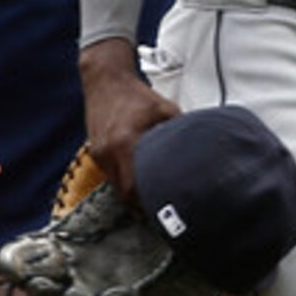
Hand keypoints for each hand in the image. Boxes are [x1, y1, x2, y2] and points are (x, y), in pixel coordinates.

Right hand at [78, 41, 176, 200]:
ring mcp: (99, 153)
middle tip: (161, 215)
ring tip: (151, 205)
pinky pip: (110, 176)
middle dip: (141, 207)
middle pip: (123, 193)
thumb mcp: (166, 110)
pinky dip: (124, 183)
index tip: (163, 212)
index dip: (148, 203)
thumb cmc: (136, 95)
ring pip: (115, 187)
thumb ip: (179, 132)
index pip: (134, 186)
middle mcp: (108, 151)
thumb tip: (200, 151)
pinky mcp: (95, 152)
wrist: (106, 80)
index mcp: (125, 141)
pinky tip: (137, 186)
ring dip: (131, 197)